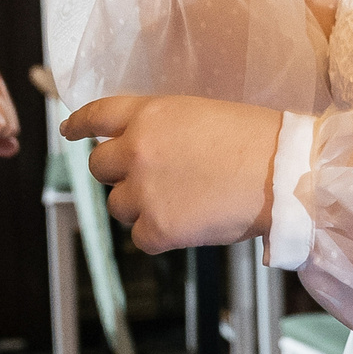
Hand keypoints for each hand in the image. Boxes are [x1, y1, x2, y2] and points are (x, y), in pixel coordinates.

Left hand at [67, 94, 281, 253]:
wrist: (283, 174)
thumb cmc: (257, 140)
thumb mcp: (202, 115)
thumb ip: (165, 130)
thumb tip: (150, 152)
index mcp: (150, 115)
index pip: (97, 115)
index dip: (78, 124)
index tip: (68, 131)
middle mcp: (137, 150)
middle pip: (98, 167)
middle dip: (117, 174)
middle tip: (145, 180)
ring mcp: (144, 191)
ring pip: (118, 206)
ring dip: (140, 206)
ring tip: (180, 203)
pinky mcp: (158, 228)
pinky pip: (140, 238)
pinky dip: (160, 235)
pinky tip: (188, 225)